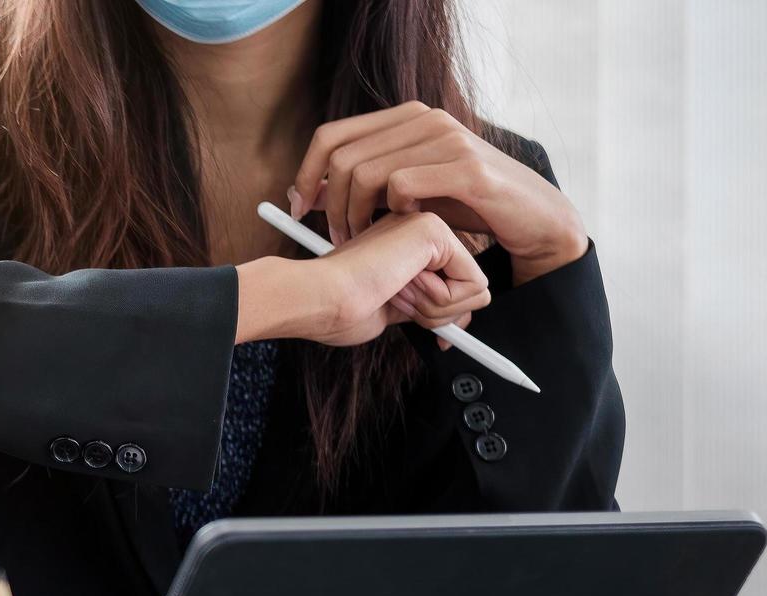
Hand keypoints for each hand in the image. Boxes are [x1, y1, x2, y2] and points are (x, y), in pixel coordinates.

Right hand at [240, 211, 489, 346]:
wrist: (317, 298)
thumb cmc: (339, 308)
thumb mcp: (397, 311)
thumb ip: (427, 308)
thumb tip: (460, 323)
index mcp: (408, 247)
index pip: (458, 285)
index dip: (442, 316)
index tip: (408, 316)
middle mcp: (421, 231)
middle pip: (473, 290)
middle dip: (438, 314)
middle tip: (393, 299)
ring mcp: (428, 226)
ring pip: (476, 289)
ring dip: (435, 308)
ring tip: (393, 290)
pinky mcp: (435, 230)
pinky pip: (472, 283)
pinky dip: (438, 298)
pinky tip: (401, 283)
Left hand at [289, 101, 587, 283]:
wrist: (534, 220)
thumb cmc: (468, 207)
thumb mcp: (410, 191)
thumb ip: (367, 184)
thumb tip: (308, 192)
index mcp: (407, 118)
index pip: (331, 136)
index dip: (306, 173)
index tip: (298, 209)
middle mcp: (425, 119)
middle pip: (341, 157)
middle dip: (328, 204)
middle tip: (336, 237)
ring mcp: (447, 139)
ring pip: (365, 173)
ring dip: (354, 215)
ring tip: (363, 240)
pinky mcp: (467, 168)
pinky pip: (402, 186)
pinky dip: (393, 213)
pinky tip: (405, 228)